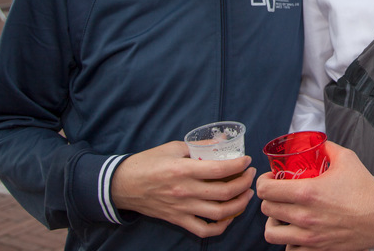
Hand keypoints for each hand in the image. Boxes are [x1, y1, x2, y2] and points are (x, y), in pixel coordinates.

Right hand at [110, 140, 256, 237]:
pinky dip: (221, 226)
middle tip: (250, 174)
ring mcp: (182, 208)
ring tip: (246, 193)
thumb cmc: (147, 163)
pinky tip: (229, 216)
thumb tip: (220, 143)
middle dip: (245, 183)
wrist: (123, 185)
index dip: (239, 165)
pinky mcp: (178, 220)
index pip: (220, 169)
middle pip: (225, 192)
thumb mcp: (173, 148)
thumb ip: (197, 147)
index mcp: (183, 170)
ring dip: (239, 204)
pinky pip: (204, 230)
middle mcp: (185, 191)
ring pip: (220, 213)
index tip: (246, 160)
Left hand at [256, 142, 373, 249]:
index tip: (270, 179)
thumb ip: (327, 148)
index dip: (263, 182)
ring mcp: (309, 236)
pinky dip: (288, 241)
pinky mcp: (317, 249)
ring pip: (271, 233)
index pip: (266, 190)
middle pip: (266, 210)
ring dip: (273, 222)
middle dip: (268, 200)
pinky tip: (295, 231)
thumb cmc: (365, 189)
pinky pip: (289, 249)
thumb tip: (316, 142)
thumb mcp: (346, 159)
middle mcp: (304, 216)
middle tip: (276, 194)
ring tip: (281, 215)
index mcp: (307, 192)